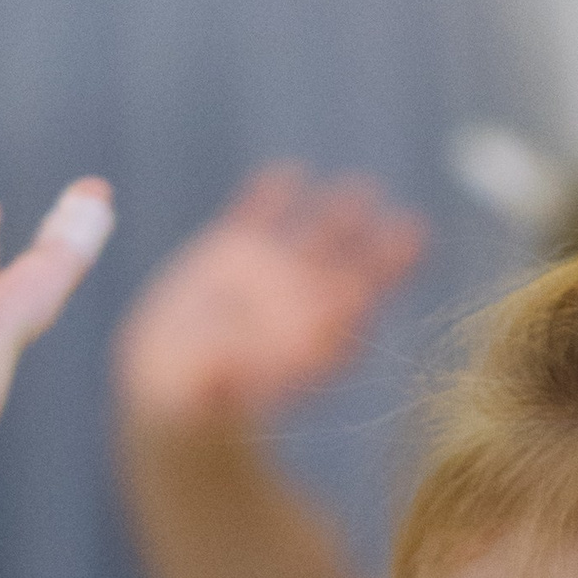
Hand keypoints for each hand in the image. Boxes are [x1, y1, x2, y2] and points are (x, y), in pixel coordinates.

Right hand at [113, 166, 425, 434]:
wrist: (164, 385)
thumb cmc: (198, 404)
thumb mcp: (212, 388)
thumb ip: (225, 369)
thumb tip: (229, 358)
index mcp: (308, 341)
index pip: (356, 306)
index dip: (383, 280)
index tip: (404, 257)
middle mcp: (298, 305)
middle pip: (348, 268)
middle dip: (378, 250)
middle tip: (413, 229)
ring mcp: (266, 275)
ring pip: (312, 236)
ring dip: (337, 214)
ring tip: (363, 190)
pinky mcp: (228, 252)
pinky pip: (255, 216)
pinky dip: (270, 196)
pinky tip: (288, 173)